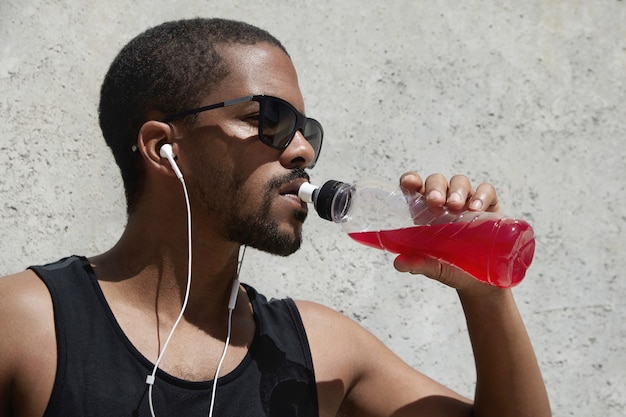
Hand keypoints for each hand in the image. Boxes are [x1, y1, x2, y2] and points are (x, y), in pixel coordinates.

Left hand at [393, 172, 501, 292]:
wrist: (483, 282)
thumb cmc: (453, 268)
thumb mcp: (434, 267)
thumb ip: (417, 263)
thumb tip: (398, 263)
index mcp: (425, 212)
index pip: (414, 188)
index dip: (411, 180)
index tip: (409, 183)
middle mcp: (445, 202)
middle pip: (437, 181)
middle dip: (434, 188)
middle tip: (435, 202)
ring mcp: (467, 202)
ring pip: (459, 182)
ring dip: (456, 190)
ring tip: (456, 206)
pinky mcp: (489, 206)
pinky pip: (486, 190)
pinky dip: (482, 195)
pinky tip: (477, 210)